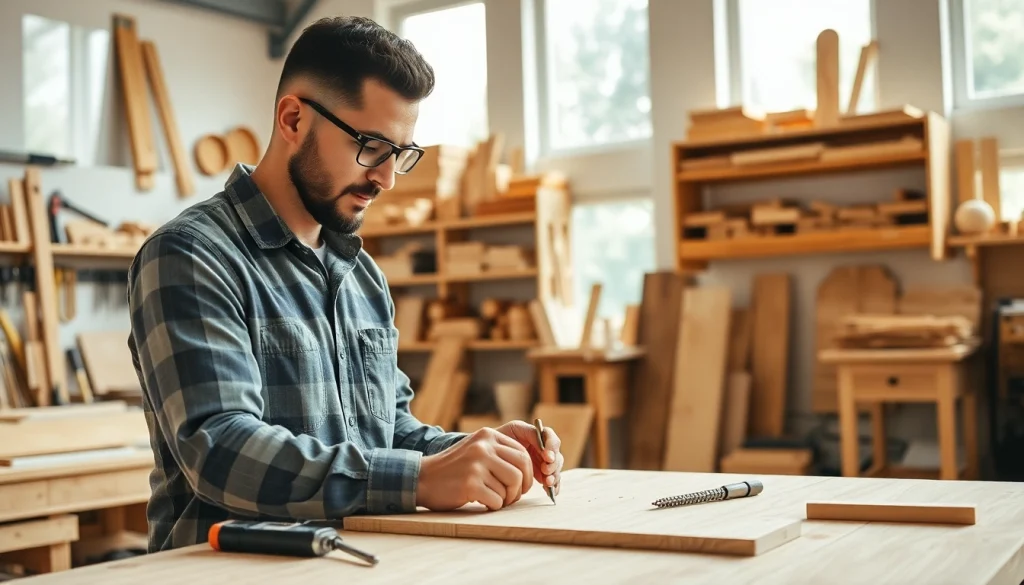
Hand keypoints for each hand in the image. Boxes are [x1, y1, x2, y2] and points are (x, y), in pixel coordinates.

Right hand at [416, 427, 533, 511]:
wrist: (422, 478)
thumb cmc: (453, 469)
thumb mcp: (476, 449)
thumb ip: (499, 453)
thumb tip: (529, 469)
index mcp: (488, 435)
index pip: (522, 453)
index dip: (528, 473)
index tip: (522, 485)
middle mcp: (483, 447)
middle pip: (521, 469)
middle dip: (522, 487)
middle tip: (513, 497)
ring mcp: (476, 464)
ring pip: (511, 486)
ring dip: (506, 498)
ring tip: (496, 500)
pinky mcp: (470, 484)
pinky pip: (497, 500)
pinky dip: (494, 506)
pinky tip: (484, 504)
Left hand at [494, 420, 562, 495]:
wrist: (482, 458)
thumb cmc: (489, 445)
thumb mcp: (501, 436)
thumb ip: (520, 437)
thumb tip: (540, 447)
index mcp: (532, 434)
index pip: (549, 436)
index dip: (551, 446)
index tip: (547, 457)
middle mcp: (540, 447)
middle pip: (555, 453)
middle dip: (553, 463)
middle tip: (546, 471)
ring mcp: (541, 461)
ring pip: (555, 467)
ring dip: (554, 475)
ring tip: (547, 483)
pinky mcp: (541, 474)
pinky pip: (552, 479)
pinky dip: (553, 486)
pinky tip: (551, 492)